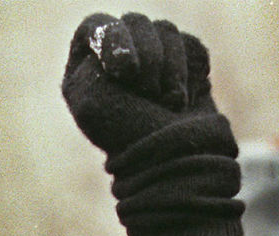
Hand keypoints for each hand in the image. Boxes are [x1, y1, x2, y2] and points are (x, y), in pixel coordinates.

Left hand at [62, 11, 243, 235]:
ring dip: (169, 70)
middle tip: (148, 93)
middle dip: (147, 58)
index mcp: (88, 70)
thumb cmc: (128, 140)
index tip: (125, 70)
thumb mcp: (91, 101)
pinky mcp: (185, 68)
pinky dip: (191, 74)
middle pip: (135, 23)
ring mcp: (154, 63)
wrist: (177, 169)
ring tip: (167, 103)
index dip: (113, 39)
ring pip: (166, 30)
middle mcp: (119, 62)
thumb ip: (93, 54)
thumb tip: (115, 30)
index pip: (96, 26)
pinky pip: (191, 46)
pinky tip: (182, 101)